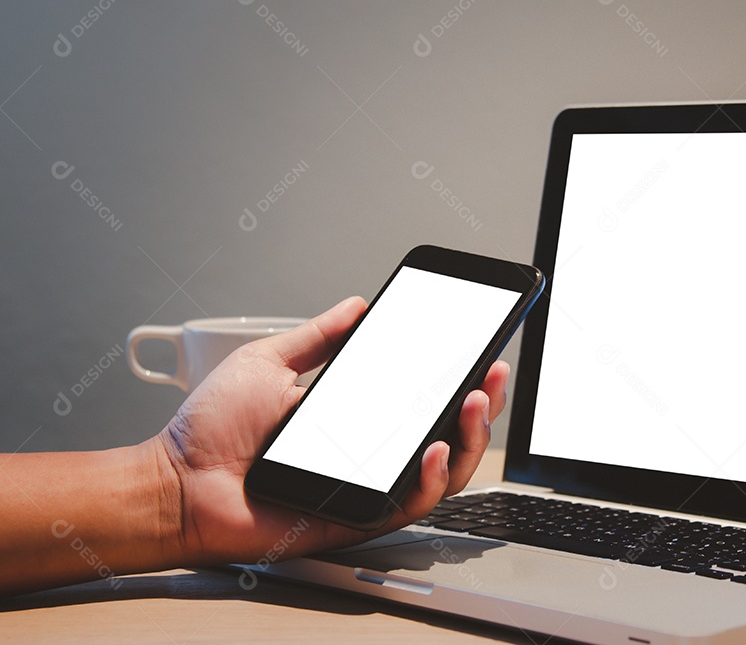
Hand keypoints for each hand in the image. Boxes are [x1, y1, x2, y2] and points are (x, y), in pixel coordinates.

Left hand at [154, 296, 508, 564]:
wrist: (176, 480)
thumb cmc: (212, 431)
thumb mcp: (269, 362)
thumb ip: (317, 336)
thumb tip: (355, 306)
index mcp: (357, 416)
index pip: (423, 398)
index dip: (459, 377)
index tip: (479, 348)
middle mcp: (371, 452)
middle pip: (449, 433)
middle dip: (483, 402)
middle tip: (490, 371)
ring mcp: (368, 485)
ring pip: (444, 471)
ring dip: (470, 437)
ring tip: (473, 401)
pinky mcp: (358, 517)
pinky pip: (411, 504)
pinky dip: (432, 477)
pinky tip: (435, 448)